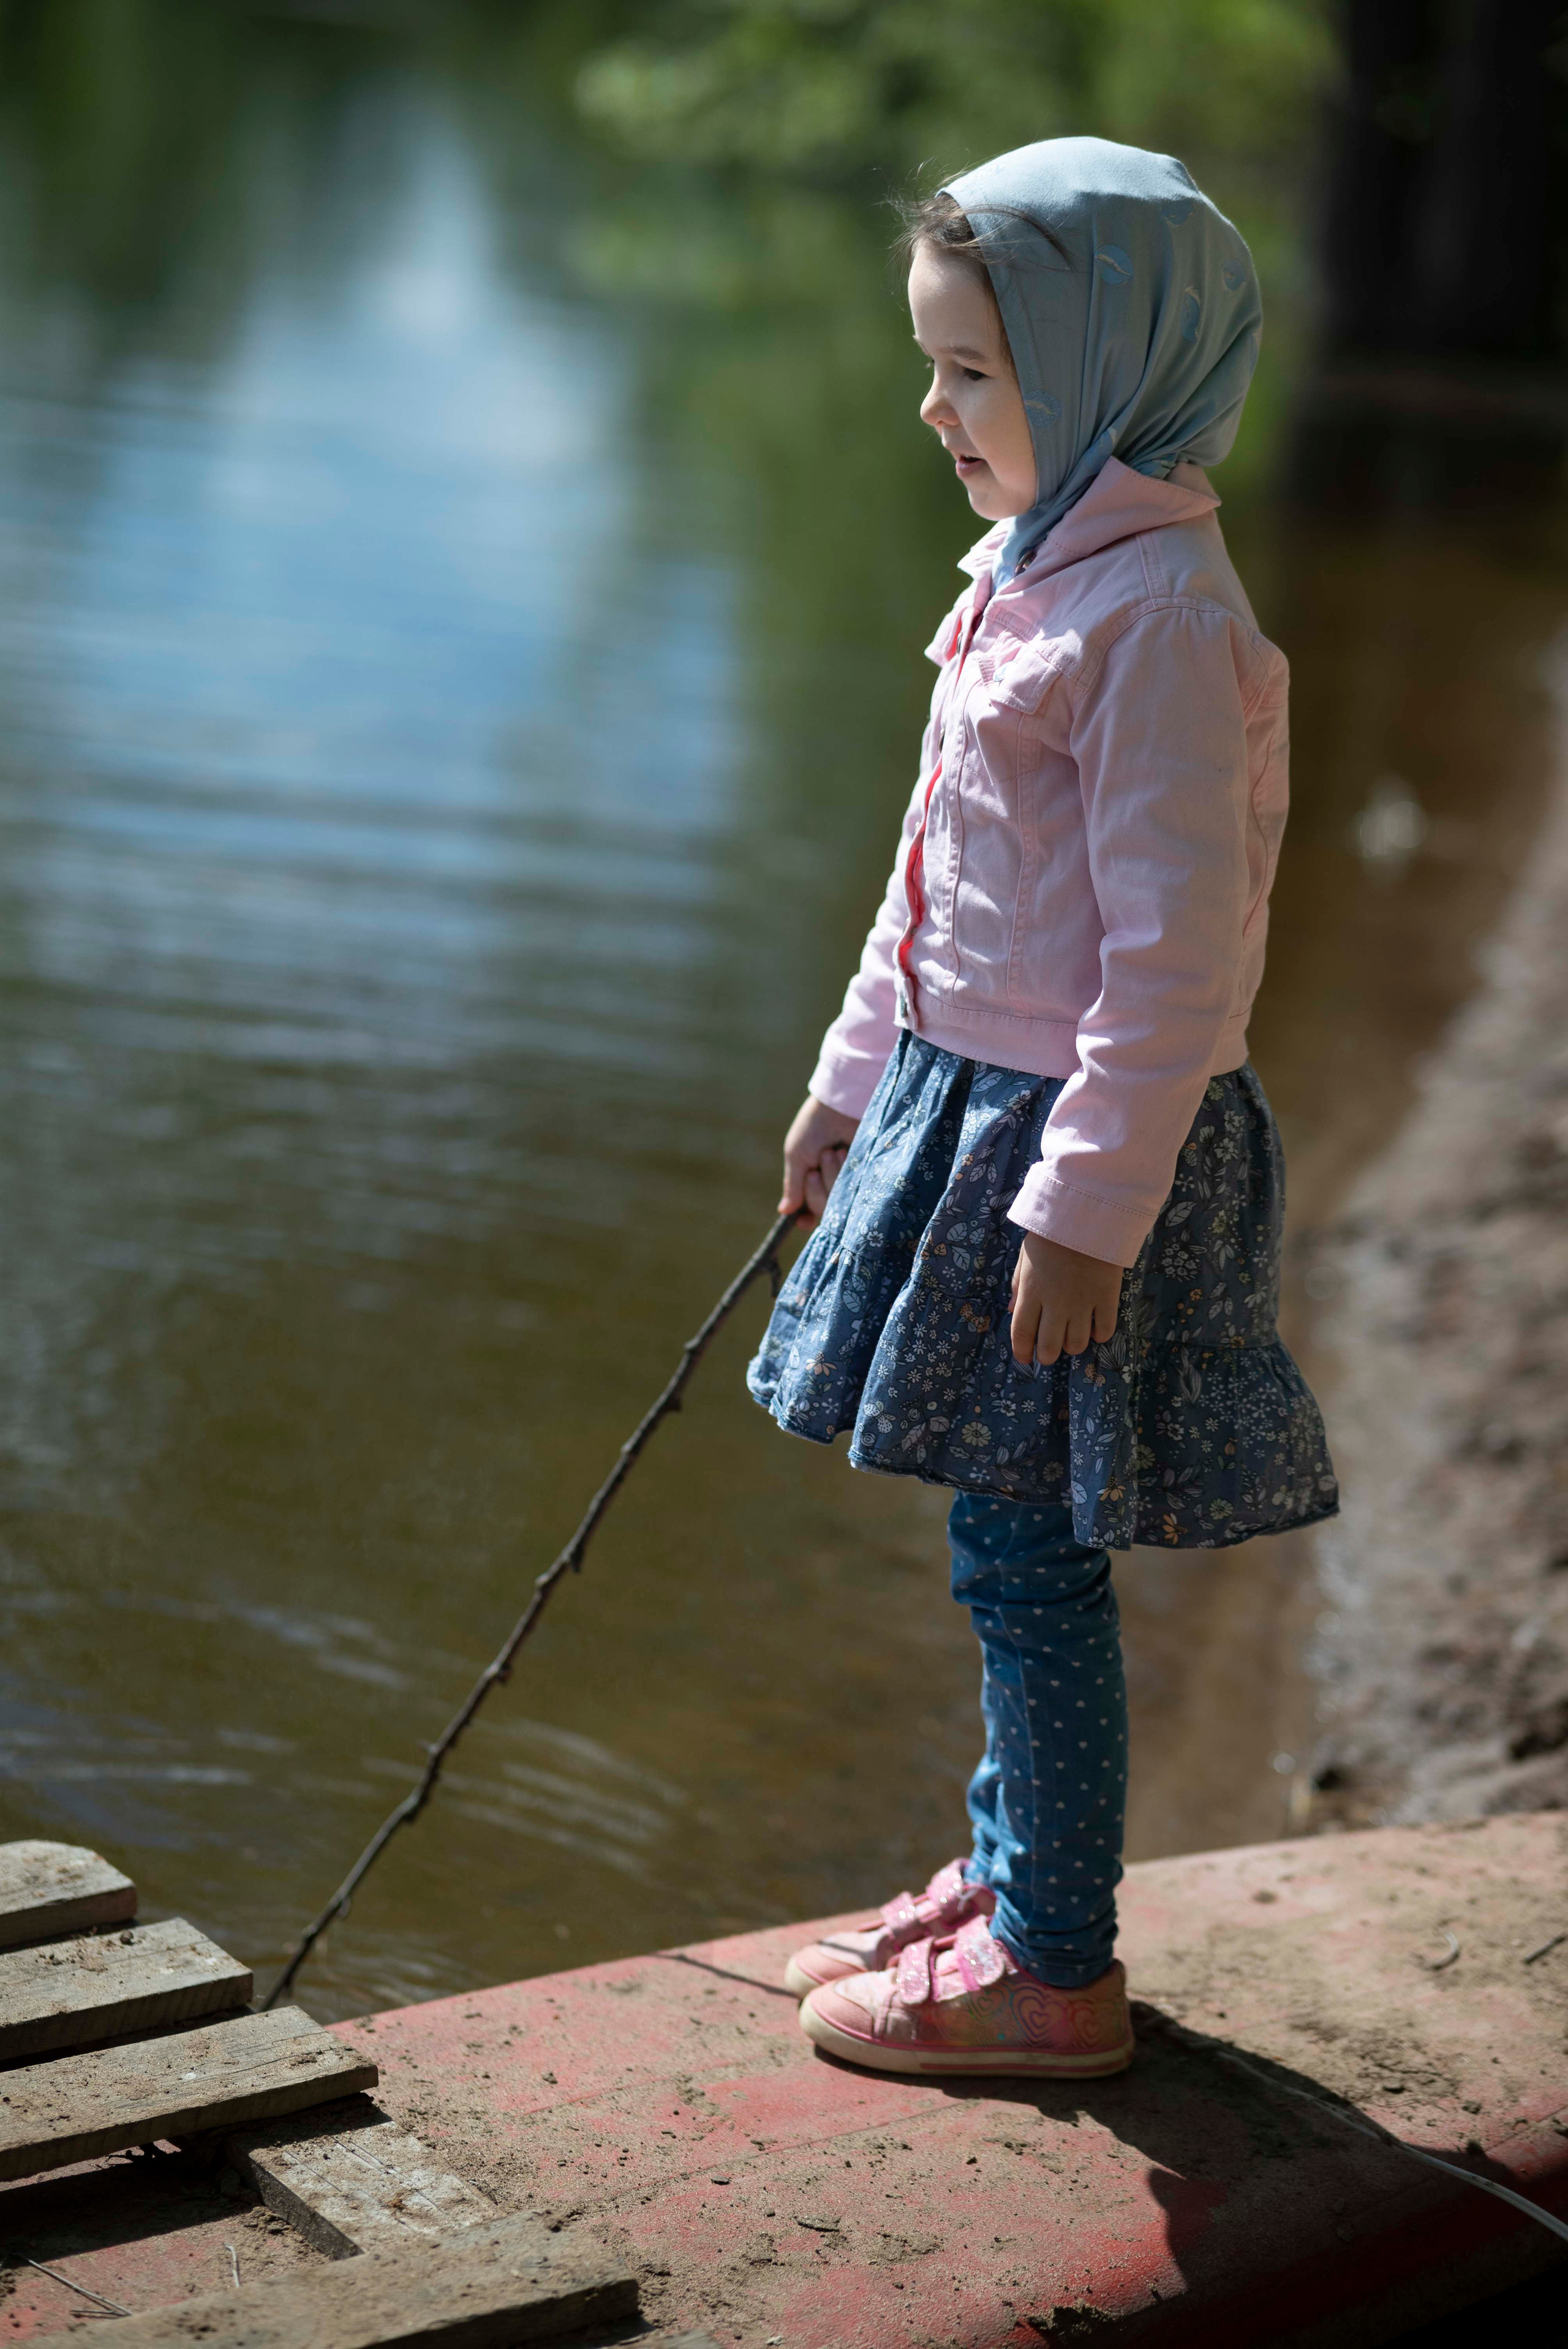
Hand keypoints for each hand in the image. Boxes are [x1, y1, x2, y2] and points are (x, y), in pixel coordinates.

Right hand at [779, 1095, 860, 1226]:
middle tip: (816, 1166)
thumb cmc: (815, 1127)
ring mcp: (850, 1181)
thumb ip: (793, 1185)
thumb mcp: (797, 1155)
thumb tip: (784, 1212)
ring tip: (833, 1152)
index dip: (806, 1220)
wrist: (841, 1106)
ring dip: (831, 1176)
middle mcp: (832, 1184)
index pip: (810, 1212)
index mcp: (812, 1181)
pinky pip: (856, 1191)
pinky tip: (846, 1155)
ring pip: (838, 1203)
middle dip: (815, 1190)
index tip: (802, 1220)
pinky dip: (846, 1173)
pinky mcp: (867, 1176)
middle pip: (822, 1211)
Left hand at [1010, 1231, 1120, 1365]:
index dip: (1022, 1351)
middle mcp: (1055, 1303)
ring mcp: (1083, 1302)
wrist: (1087, 1212)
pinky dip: (1099, 1334)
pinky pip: (1105, 1330)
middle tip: (1049, 1350)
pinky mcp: (1107, 1297)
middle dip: (1047, 1355)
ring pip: (1077, 1344)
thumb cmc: (1051, 1231)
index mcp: (1031, 1291)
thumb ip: (1018, 1285)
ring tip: (1072, 1335)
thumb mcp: (1025, 1255)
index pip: (1022, 1333)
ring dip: (1072, 1345)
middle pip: (1050, 1346)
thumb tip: (1011, 1311)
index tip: (1025, 1359)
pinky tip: (1095, 1327)